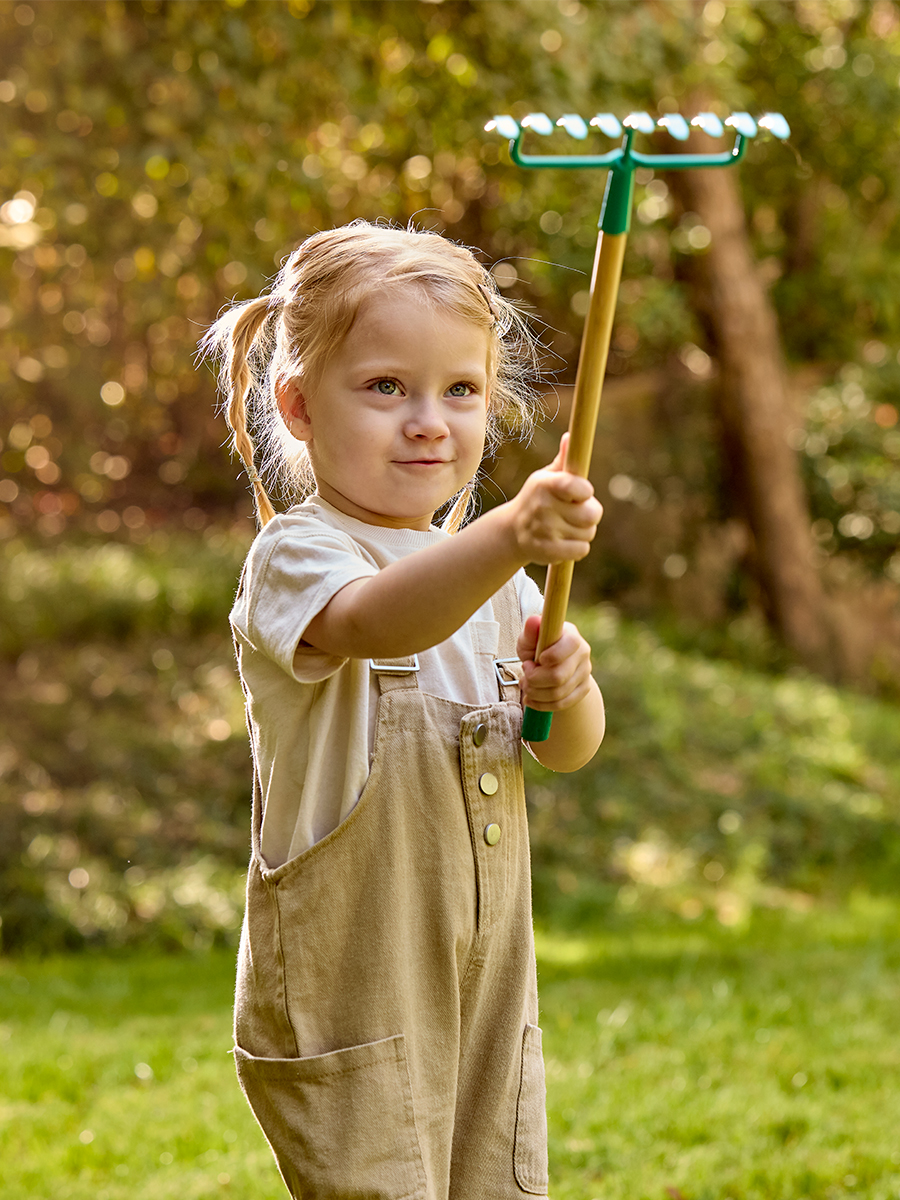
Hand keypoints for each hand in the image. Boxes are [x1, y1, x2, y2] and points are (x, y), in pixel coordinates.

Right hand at [508, 434, 602, 565]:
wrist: (512, 530)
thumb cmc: (537, 498)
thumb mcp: (546, 477)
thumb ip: (564, 460)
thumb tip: (571, 437)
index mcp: (545, 484)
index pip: (580, 488)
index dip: (586, 493)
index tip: (580, 494)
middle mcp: (543, 507)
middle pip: (592, 514)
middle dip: (590, 514)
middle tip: (577, 513)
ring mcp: (544, 531)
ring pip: (588, 533)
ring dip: (583, 532)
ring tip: (567, 527)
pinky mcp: (547, 551)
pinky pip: (582, 550)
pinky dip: (579, 548)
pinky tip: (565, 542)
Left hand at [517, 615, 594, 711]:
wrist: (551, 666)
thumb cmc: (537, 649)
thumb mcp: (529, 640)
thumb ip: (530, 633)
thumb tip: (533, 621)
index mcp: (571, 635)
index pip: (570, 645)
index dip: (552, 656)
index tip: (535, 660)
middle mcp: (583, 653)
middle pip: (559, 675)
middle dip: (534, 679)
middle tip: (525, 674)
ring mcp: (585, 672)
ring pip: (558, 693)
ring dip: (535, 692)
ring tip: (526, 685)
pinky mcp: (584, 689)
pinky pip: (562, 704)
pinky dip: (541, 704)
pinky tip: (531, 699)